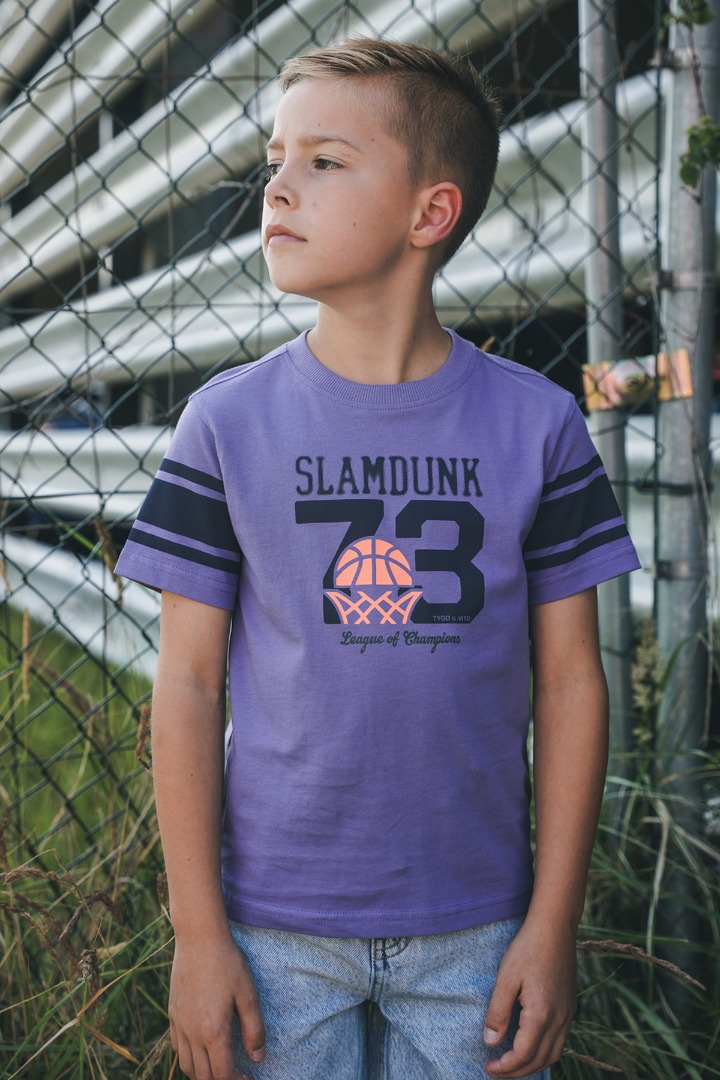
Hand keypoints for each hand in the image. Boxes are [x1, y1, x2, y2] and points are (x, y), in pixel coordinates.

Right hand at [169, 931, 265, 1079]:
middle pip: (203, 1076)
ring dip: (202, 1073)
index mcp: (214, 1031)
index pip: (222, 1075)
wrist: (199, 939)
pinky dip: (188, 1057)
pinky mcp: (173, 1014)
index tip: (249, 1078)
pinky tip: (201, 1048)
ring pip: (186, 1065)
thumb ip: (254, 1029)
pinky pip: (177, 1047)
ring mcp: (180, 1024)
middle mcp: (193, 1033)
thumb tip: (257, 1058)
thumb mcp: (248, 994)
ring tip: (219, 1067)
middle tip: (236, 1074)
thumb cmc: (227, 963)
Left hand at [483, 918, 576, 1077]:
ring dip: (532, 1064)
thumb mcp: (506, 977)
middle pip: (539, 1060)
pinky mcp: (570, 1007)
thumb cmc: (528, 948)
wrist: (555, 927)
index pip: (523, 1055)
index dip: (505, 1067)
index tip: (488, 1067)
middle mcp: (559, 1019)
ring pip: (553, 1054)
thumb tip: (490, 1042)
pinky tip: (529, 1044)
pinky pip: (560, 1041)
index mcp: (541, 1014)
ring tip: (511, 1063)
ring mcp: (568, 1014)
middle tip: (496, 1070)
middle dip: (517, 1071)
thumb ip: (498, 1012)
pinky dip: (544, 1051)